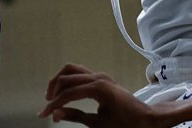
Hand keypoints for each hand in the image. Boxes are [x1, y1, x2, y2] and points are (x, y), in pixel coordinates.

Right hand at [38, 64, 159, 126]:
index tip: (45, 114)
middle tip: (47, 109)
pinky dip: (68, 79)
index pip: (69, 93)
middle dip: (54, 92)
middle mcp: (98, 77)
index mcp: (99, 88)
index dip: (54, 103)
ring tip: (51, 96)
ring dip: (59, 81)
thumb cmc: (126, 124)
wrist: (147, 119)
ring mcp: (100, 75)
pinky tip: (64, 91)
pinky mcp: (101, 78)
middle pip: (67, 78)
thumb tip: (56, 113)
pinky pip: (79, 72)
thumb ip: (76, 117)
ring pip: (72, 70)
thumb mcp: (99, 125)